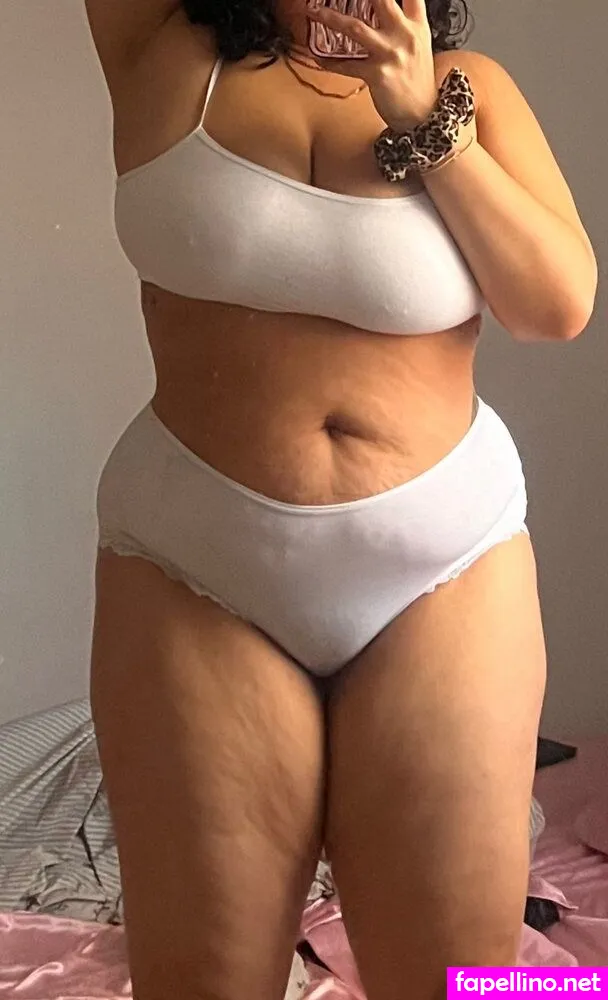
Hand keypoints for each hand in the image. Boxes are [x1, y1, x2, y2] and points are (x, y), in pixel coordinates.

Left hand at [306, 0, 438, 130]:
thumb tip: (382, 8)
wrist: (422, 114)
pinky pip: (348, 66)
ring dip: (331, 18)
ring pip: (357, 28)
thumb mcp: (418, 45)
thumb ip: (404, 22)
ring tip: (313, 11)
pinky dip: (330, 62)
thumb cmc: (416, 79)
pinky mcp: (378, 76)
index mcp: (417, 25)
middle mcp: (405, 35)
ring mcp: (391, 55)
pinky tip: (317, 57)